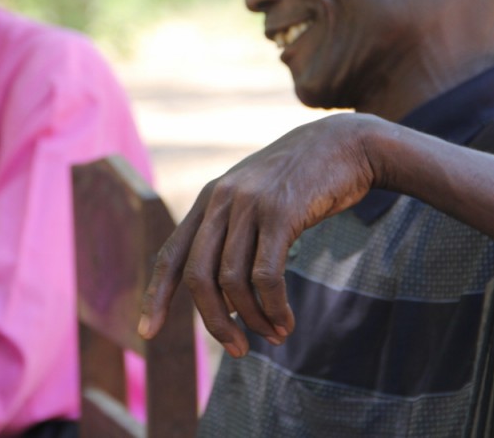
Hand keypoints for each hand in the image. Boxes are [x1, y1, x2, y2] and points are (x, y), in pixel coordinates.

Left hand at [139, 113, 383, 356]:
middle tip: (237, 350)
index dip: (156, 295)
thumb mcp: (258, 199)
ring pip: (231, 281)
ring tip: (273, 336)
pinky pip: (265, 276)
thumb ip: (235, 234)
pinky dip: (273, 308)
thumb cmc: (303, 182)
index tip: (147, 333)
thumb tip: (225, 298)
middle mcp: (221, 199)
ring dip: (252, 319)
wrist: (347, 144)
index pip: (171, 254)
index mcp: (209, 199)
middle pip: (198, 276)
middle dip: (214, 322)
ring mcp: (249, 203)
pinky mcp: (280, 212)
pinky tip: (285, 322)